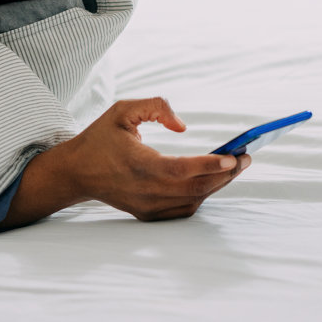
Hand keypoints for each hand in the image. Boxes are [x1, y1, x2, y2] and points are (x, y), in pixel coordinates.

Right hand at [0, 98, 248, 229]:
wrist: (76, 172)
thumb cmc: (100, 138)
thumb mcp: (122, 110)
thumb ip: (156, 107)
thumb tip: (183, 126)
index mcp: (140, 165)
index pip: (182, 169)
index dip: (210, 164)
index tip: (234, 156)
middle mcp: (146, 191)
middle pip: (196, 188)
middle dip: (226, 174)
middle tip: (245, 157)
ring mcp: (148, 207)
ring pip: (194, 200)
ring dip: (217, 185)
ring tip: (234, 166)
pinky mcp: (149, 214)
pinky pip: (184, 208)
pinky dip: (202, 195)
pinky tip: (212, 180)